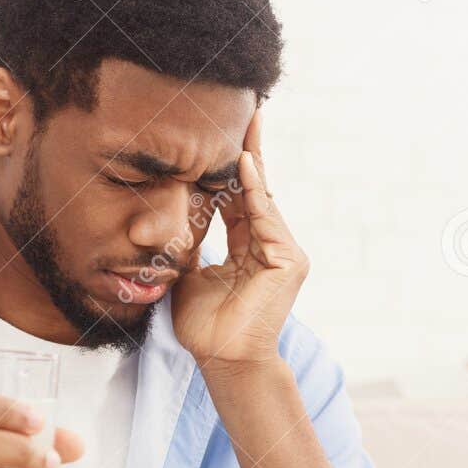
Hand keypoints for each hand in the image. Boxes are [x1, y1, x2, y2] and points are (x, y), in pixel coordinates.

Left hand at [171, 109, 308, 368]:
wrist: (221, 360)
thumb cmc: (205, 326)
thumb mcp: (189, 272)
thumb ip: (192, 240)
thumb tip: (177, 209)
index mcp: (249, 249)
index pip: (239, 198)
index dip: (229, 166)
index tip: (222, 131)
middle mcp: (271, 247)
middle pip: (256, 189)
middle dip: (249, 149)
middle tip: (245, 107)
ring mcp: (284, 254)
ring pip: (262, 198)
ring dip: (251, 159)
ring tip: (245, 120)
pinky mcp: (289, 262)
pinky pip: (267, 218)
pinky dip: (255, 190)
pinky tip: (242, 161)